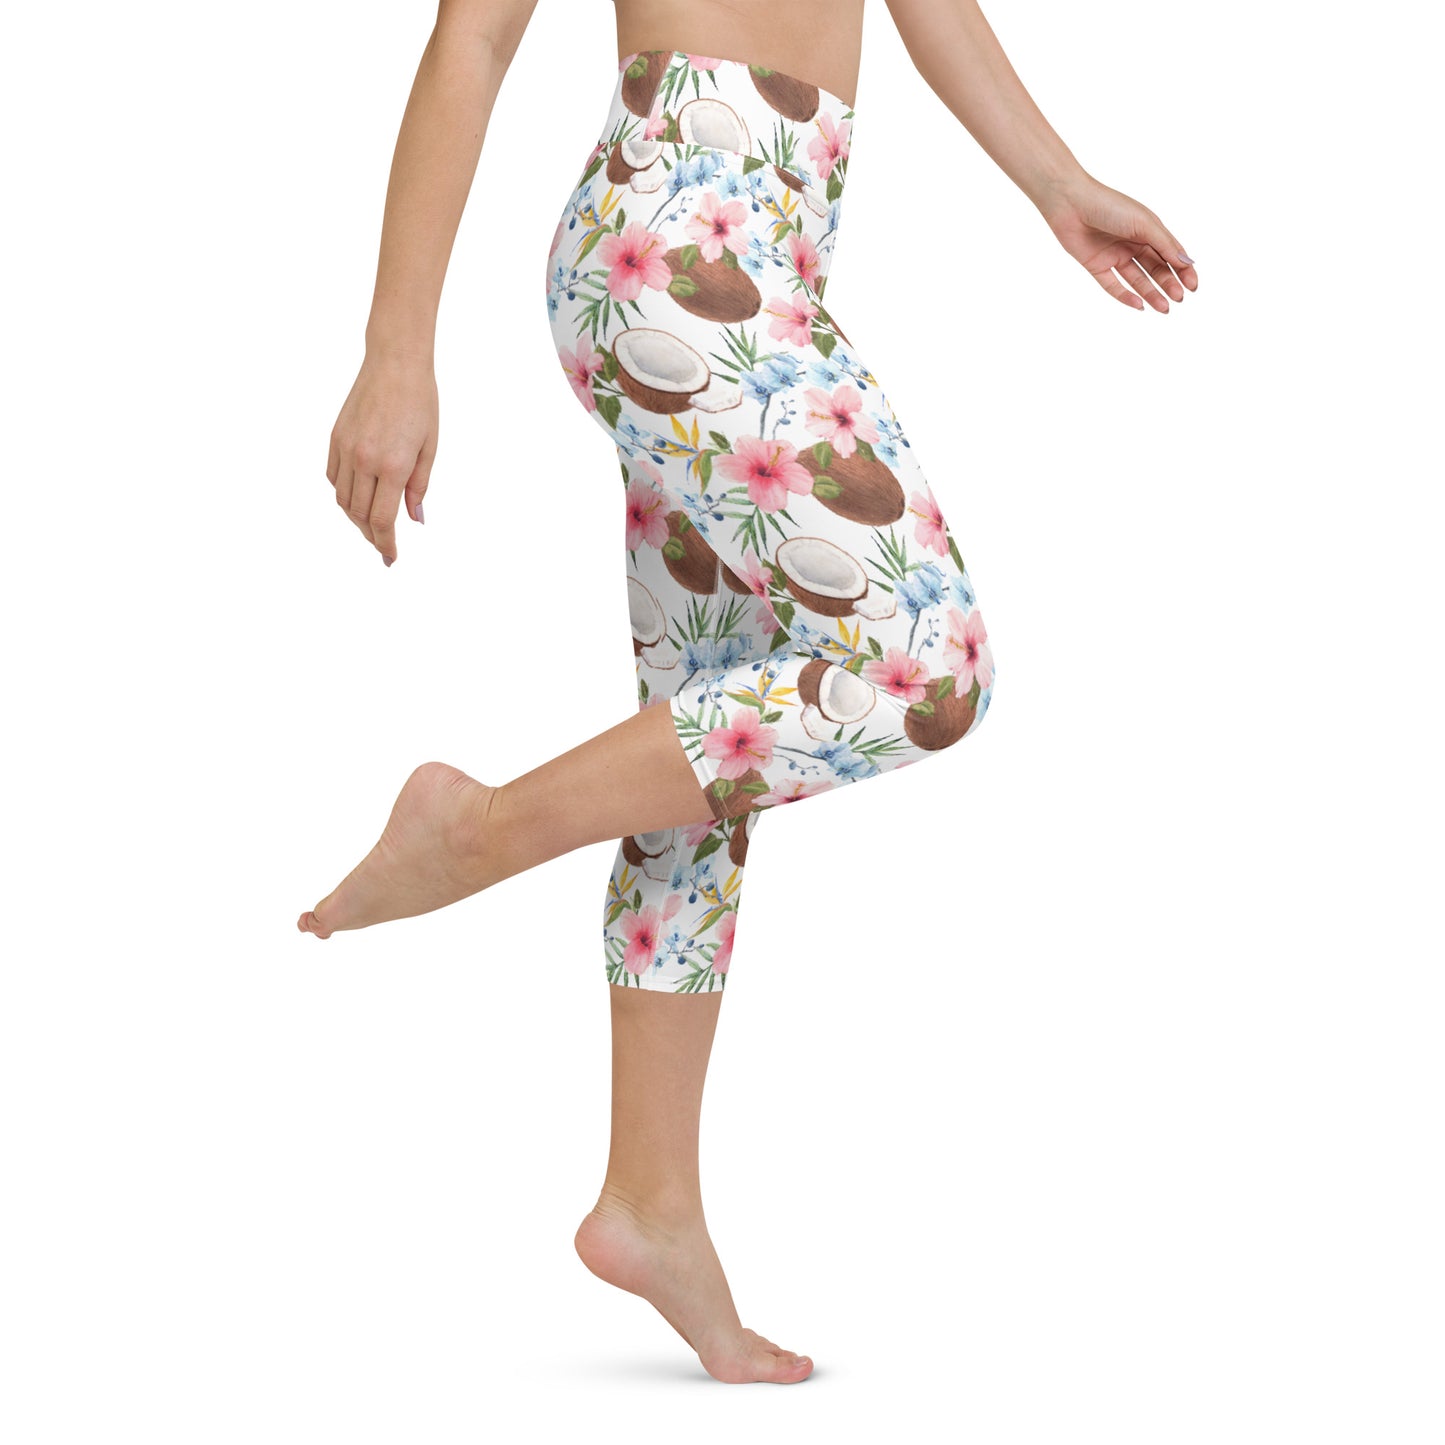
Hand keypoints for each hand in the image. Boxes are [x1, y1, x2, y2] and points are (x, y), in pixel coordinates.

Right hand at [326, 351, 437, 564]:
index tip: (391, 557)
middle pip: (359, 515)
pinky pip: (333, 477)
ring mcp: (345, 449)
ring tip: (371, 525)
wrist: (395, 364)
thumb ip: (419, 487)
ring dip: (355, 517)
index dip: (385, 544)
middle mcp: (364, 460)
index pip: (383, 520)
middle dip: (371, 535)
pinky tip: (357, 497)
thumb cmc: (420, 403)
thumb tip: (414, 520)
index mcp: (393, 466)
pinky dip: (343, 494)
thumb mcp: (430, 449)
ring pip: (342, 499)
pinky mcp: (334, 438)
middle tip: (383, 545)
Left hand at [1037, 175, 1197, 312]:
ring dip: (1151, 294)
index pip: (1170, 253)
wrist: (1071, 203)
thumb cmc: (1110, 206)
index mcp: (1148, 230)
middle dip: (1169, 284)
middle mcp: (1132, 243)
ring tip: (1164, 308)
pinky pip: (1113, 286)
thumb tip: (1187, 262)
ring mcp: (1115, 255)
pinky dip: (1126, 296)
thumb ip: (1165, 244)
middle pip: (1155, 269)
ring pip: (1137, 280)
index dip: (1183, 270)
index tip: (1193, 285)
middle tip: (1179, 298)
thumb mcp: (1144, 223)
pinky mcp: (1096, 266)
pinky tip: (1140, 305)